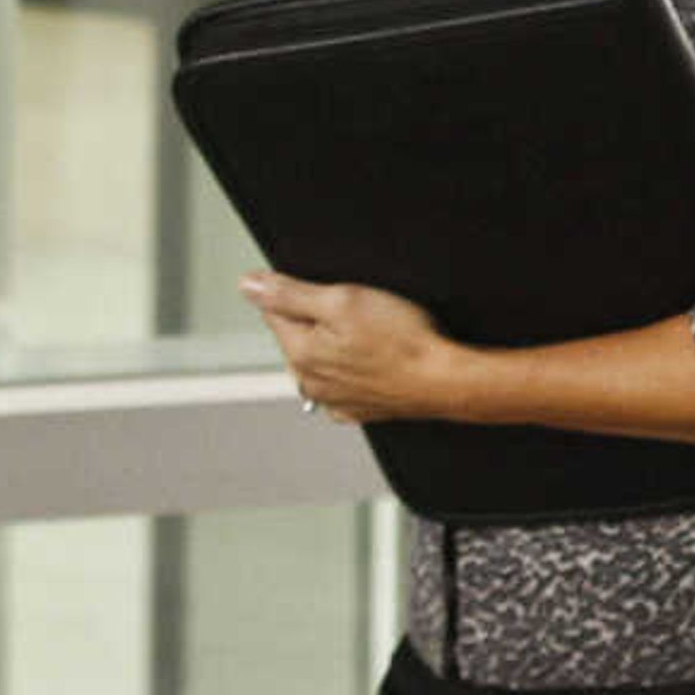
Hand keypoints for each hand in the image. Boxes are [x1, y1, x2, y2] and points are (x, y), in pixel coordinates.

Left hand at [241, 272, 448, 424]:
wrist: (445, 380)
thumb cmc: (403, 341)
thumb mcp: (344, 299)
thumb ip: (289, 292)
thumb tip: (249, 285)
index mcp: (300, 354)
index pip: (276, 310)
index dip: (304, 293)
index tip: (334, 294)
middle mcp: (310, 383)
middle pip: (301, 335)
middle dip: (323, 319)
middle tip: (362, 314)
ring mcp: (334, 400)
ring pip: (325, 357)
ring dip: (341, 344)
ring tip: (377, 337)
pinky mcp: (358, 409)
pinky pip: (346, 380)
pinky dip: (358, 368)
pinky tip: (380, 359)